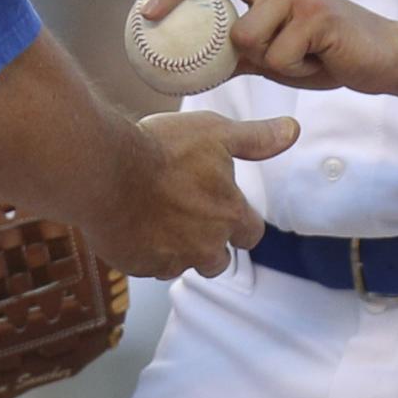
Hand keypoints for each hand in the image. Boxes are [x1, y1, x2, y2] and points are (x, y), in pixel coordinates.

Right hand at [88, 109, 297, 280]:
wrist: (106, 171)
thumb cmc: (162, 149)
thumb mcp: (215, 132)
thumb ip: (256, 138)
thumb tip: (291, 131)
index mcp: (229, 214)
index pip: (251, 234)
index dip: (241, 223)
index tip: (227, 210)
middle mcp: (206, 245)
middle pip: (218, 260)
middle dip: (209, 245)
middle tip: (187, 216)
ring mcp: (171, 259)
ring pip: (181, 265)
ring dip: (176, 249)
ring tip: (157, 219)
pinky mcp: (139, 266)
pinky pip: (148, 266)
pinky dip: (144, 251)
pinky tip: (132, 225)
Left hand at [132, 0, 397, 94]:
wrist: (383, 57)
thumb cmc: (324, 54)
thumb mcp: (271, 51)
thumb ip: (233, 49)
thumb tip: (182, 66)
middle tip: (146, 13)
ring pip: (244, 36)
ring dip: (265, 63)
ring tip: (299, 62)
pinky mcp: (316, 12)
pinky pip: (277, 56)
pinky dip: (291, 72)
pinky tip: (318, 63)